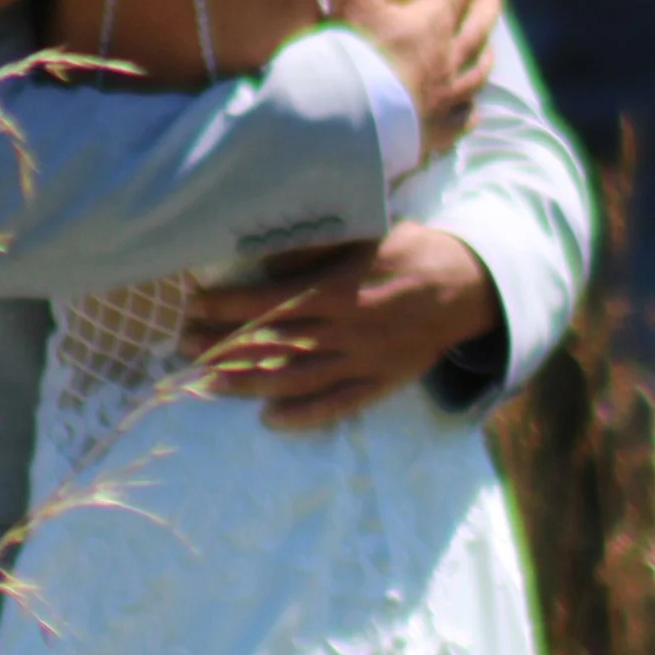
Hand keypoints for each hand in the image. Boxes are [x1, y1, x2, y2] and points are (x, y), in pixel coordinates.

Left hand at [176, 226, 502, 431]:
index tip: (194, 306)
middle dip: (224, 346)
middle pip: (273, 344)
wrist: (468, 285)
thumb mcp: (366, 235)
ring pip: (296, 379)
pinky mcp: (380, 382)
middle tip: (186, 346)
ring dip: (249, 383)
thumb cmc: (411, 251)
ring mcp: (362, 361)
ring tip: (210, 382)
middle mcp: (346, 331)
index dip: (228, 307)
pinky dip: (303, 416)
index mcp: (339, 289)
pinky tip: (270, 420)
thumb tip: (267, 264)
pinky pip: (337, 405)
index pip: (270, 303)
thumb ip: (316, 251)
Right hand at [333, 0, 501, 154]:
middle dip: (488, 7)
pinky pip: (464, 118)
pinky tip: (471, 110)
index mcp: (432, 23)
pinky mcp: (437, 133)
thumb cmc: (349, 58)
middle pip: (478, 28)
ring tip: (488, 48)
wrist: (346, 126)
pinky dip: (470, 109)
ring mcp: (446, 99)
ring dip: (485, 55)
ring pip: (477, 72)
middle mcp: (448, 59)